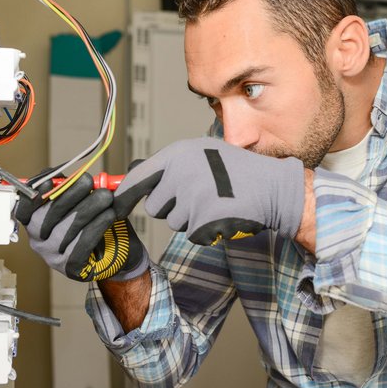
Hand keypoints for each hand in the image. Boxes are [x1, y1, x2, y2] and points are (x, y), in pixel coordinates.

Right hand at [16, 172, 147, 280]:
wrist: (116, 255)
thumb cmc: (93, 223)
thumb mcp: (79, 202)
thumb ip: (72, 189)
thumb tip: (77, 175)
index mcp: (34, 223)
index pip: (23, 210)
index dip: (33, 195)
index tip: (48, 181)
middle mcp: (38, 241)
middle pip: (50, 214)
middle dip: (71, 193)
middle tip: (89, 180)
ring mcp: (53, 256)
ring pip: (69, 227)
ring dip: (90, 207)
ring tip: (107, 196)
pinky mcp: (71, 267)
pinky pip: (83, 243)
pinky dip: (98, 225)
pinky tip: (110, 215)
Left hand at [113, 137, 305, 245]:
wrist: (271, 187)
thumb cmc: (236, 171)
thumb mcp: (201, 153)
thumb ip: (169, 165)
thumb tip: (132, 175)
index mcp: (178, 154)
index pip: (138, 178)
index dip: (124, 194)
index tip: (115, 205)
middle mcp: (181, 173)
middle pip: (155, 206)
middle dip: (170, 208)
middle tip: (196, 197)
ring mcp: (191, 197)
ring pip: (174, 222)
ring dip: (190, 219)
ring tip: (214, 202)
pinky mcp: (202, 220)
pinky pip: (192, 233)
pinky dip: (205, 230)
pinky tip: (222, 214)